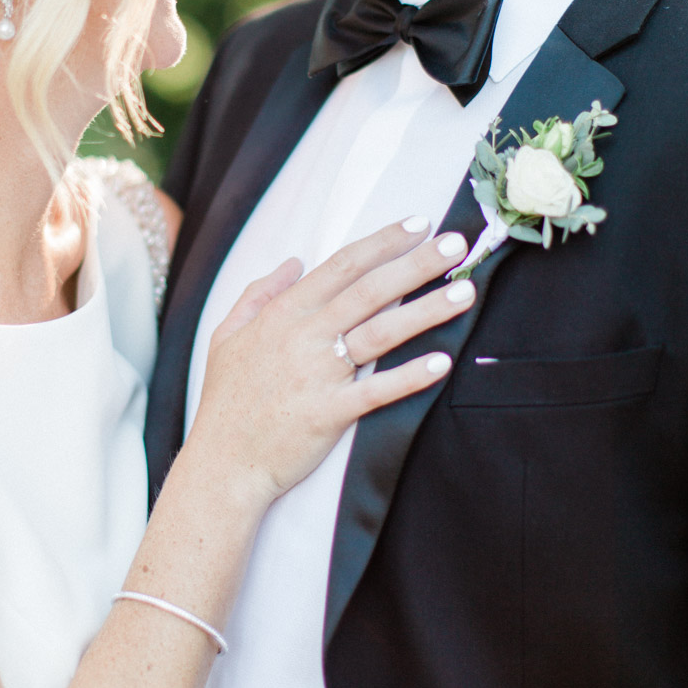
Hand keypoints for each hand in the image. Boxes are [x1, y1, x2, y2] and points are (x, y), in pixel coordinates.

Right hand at [192, 219, 472, 505]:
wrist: (222, 463)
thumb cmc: (225, 400)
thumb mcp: (227, 334)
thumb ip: (259, 293)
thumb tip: (293, 261)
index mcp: (283, 314)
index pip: (342, 265)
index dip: (383, 242)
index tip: (418, 224)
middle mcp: (304, 337)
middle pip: (370, 289)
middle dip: (417, 264)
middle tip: (455, 244)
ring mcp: (318, 375)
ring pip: (381, 332)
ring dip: (426, 311)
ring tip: (464, 293)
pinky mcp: (330, 414)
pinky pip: (377, 391)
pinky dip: (410, 376)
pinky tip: (442, 362)